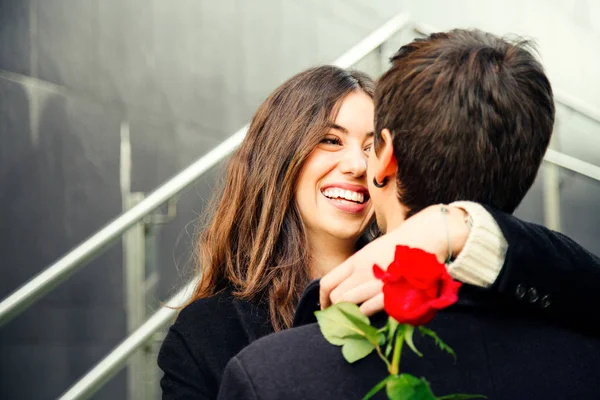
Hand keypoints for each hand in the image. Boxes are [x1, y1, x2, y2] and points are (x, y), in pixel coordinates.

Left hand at [319, 204, 469, 315]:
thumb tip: (341, 289)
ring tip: (355, 318)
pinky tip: (372, 314)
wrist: (424, 240)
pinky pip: (368, 310)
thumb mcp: (370, 253)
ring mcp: (376, 283)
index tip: (325, 308)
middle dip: (336, 309)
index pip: (327, 283)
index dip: (323, 300)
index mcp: (355, 261)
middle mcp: (362, 272)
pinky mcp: (391, 293)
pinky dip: (366, 315)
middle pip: (336, 297)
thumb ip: (355, 270)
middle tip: (341, 317)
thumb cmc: (398, 248)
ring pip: (348, 304)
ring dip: (350, 314)